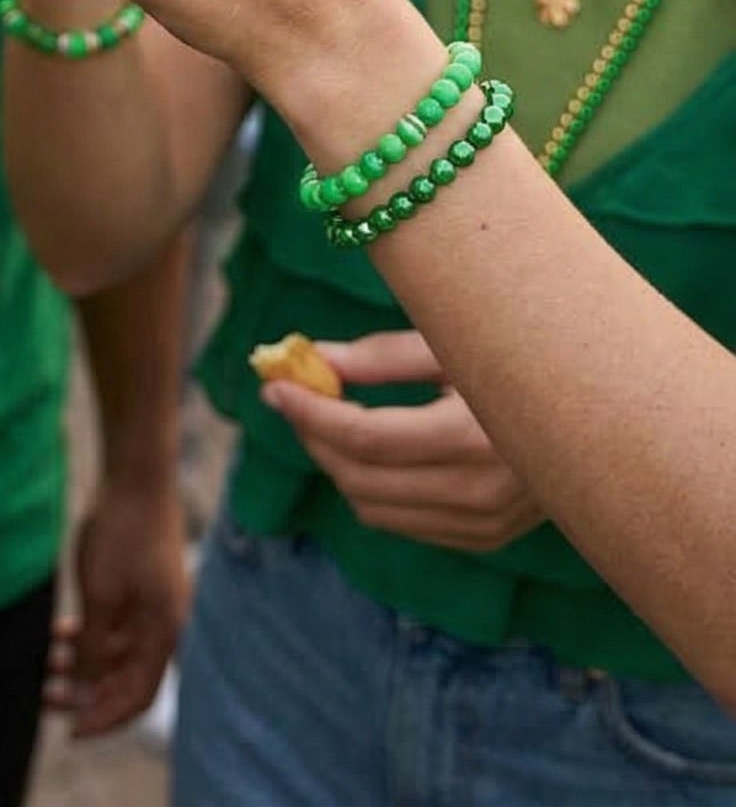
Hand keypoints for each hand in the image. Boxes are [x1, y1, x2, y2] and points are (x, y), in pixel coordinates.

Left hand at [47, 474, 187, 736]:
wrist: (136, 473)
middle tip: (46, 698)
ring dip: (83, 663)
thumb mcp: (102, 592)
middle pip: (127, 677)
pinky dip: (88, 635)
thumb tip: (88, 683)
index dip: (105, 717)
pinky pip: (113, 625)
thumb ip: (96, 643)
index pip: (138, 696)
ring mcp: (151, 604)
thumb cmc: (123, 529)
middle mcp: (163, 624)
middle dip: (88, 692)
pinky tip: (59, 634)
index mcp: (164, 632)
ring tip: (45, 665)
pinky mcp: (138, 585)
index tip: (70, 731)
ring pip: (116, 651)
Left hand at [261, 330, 543, 552]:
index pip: (365, 439)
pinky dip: (369, 486)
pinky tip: (368, 446)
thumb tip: (311, 358)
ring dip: (335, 462)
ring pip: (373, 507)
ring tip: (325, 414)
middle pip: (360, 478)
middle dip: (314, 434)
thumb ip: (382, 356)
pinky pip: (401, 521)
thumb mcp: (458, 344)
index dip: (310, 411)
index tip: (274, 383)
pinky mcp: (484, 537)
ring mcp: (485, 524)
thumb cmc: (525, 357)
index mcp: (475, 437)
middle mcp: (480, 493)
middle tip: (292, 393)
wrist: (607, 414)